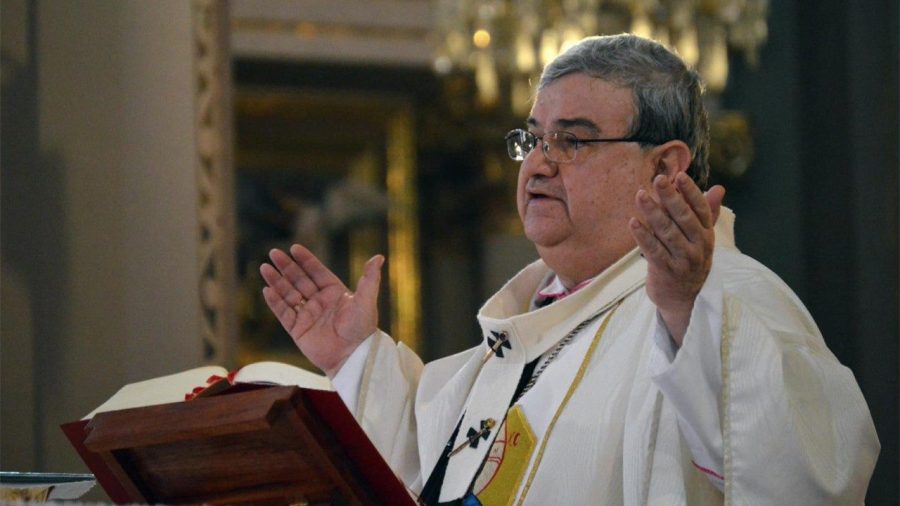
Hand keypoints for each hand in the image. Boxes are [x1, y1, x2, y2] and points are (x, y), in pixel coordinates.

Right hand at [259, 244, 383, 377]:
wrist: (352, 357)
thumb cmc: (362, 329)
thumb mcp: (367, 301)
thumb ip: (370, 279)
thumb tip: (379, 256)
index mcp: (334, 293)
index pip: (317, 272)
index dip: (306, 260)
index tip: (294, 248)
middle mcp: (319, 302)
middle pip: (299, 280)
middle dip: (286, 267)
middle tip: (274, 253)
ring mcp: (307, 315)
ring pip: (288, 294)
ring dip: (276, 281)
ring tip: (265, 268)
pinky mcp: (298, 330)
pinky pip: (284, 313)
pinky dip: (275, 302)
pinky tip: (267, 290)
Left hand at [629, 172, 725, 345]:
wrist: (684, 300)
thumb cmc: (690, 262)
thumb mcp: (701, 239)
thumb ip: (708, 212)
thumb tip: (718, 188)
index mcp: (706, 234)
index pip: (701, 209)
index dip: (690, 192)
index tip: (679, 175)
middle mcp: (698, 246)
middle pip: (683, 217)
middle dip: (670, 197)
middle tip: (658, 179)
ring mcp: (682, 259)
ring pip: (667, 232)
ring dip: (652, 212)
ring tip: (640, 195)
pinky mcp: (666, 271)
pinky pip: (653, 251)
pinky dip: (643, 236)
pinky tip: (632, 222)